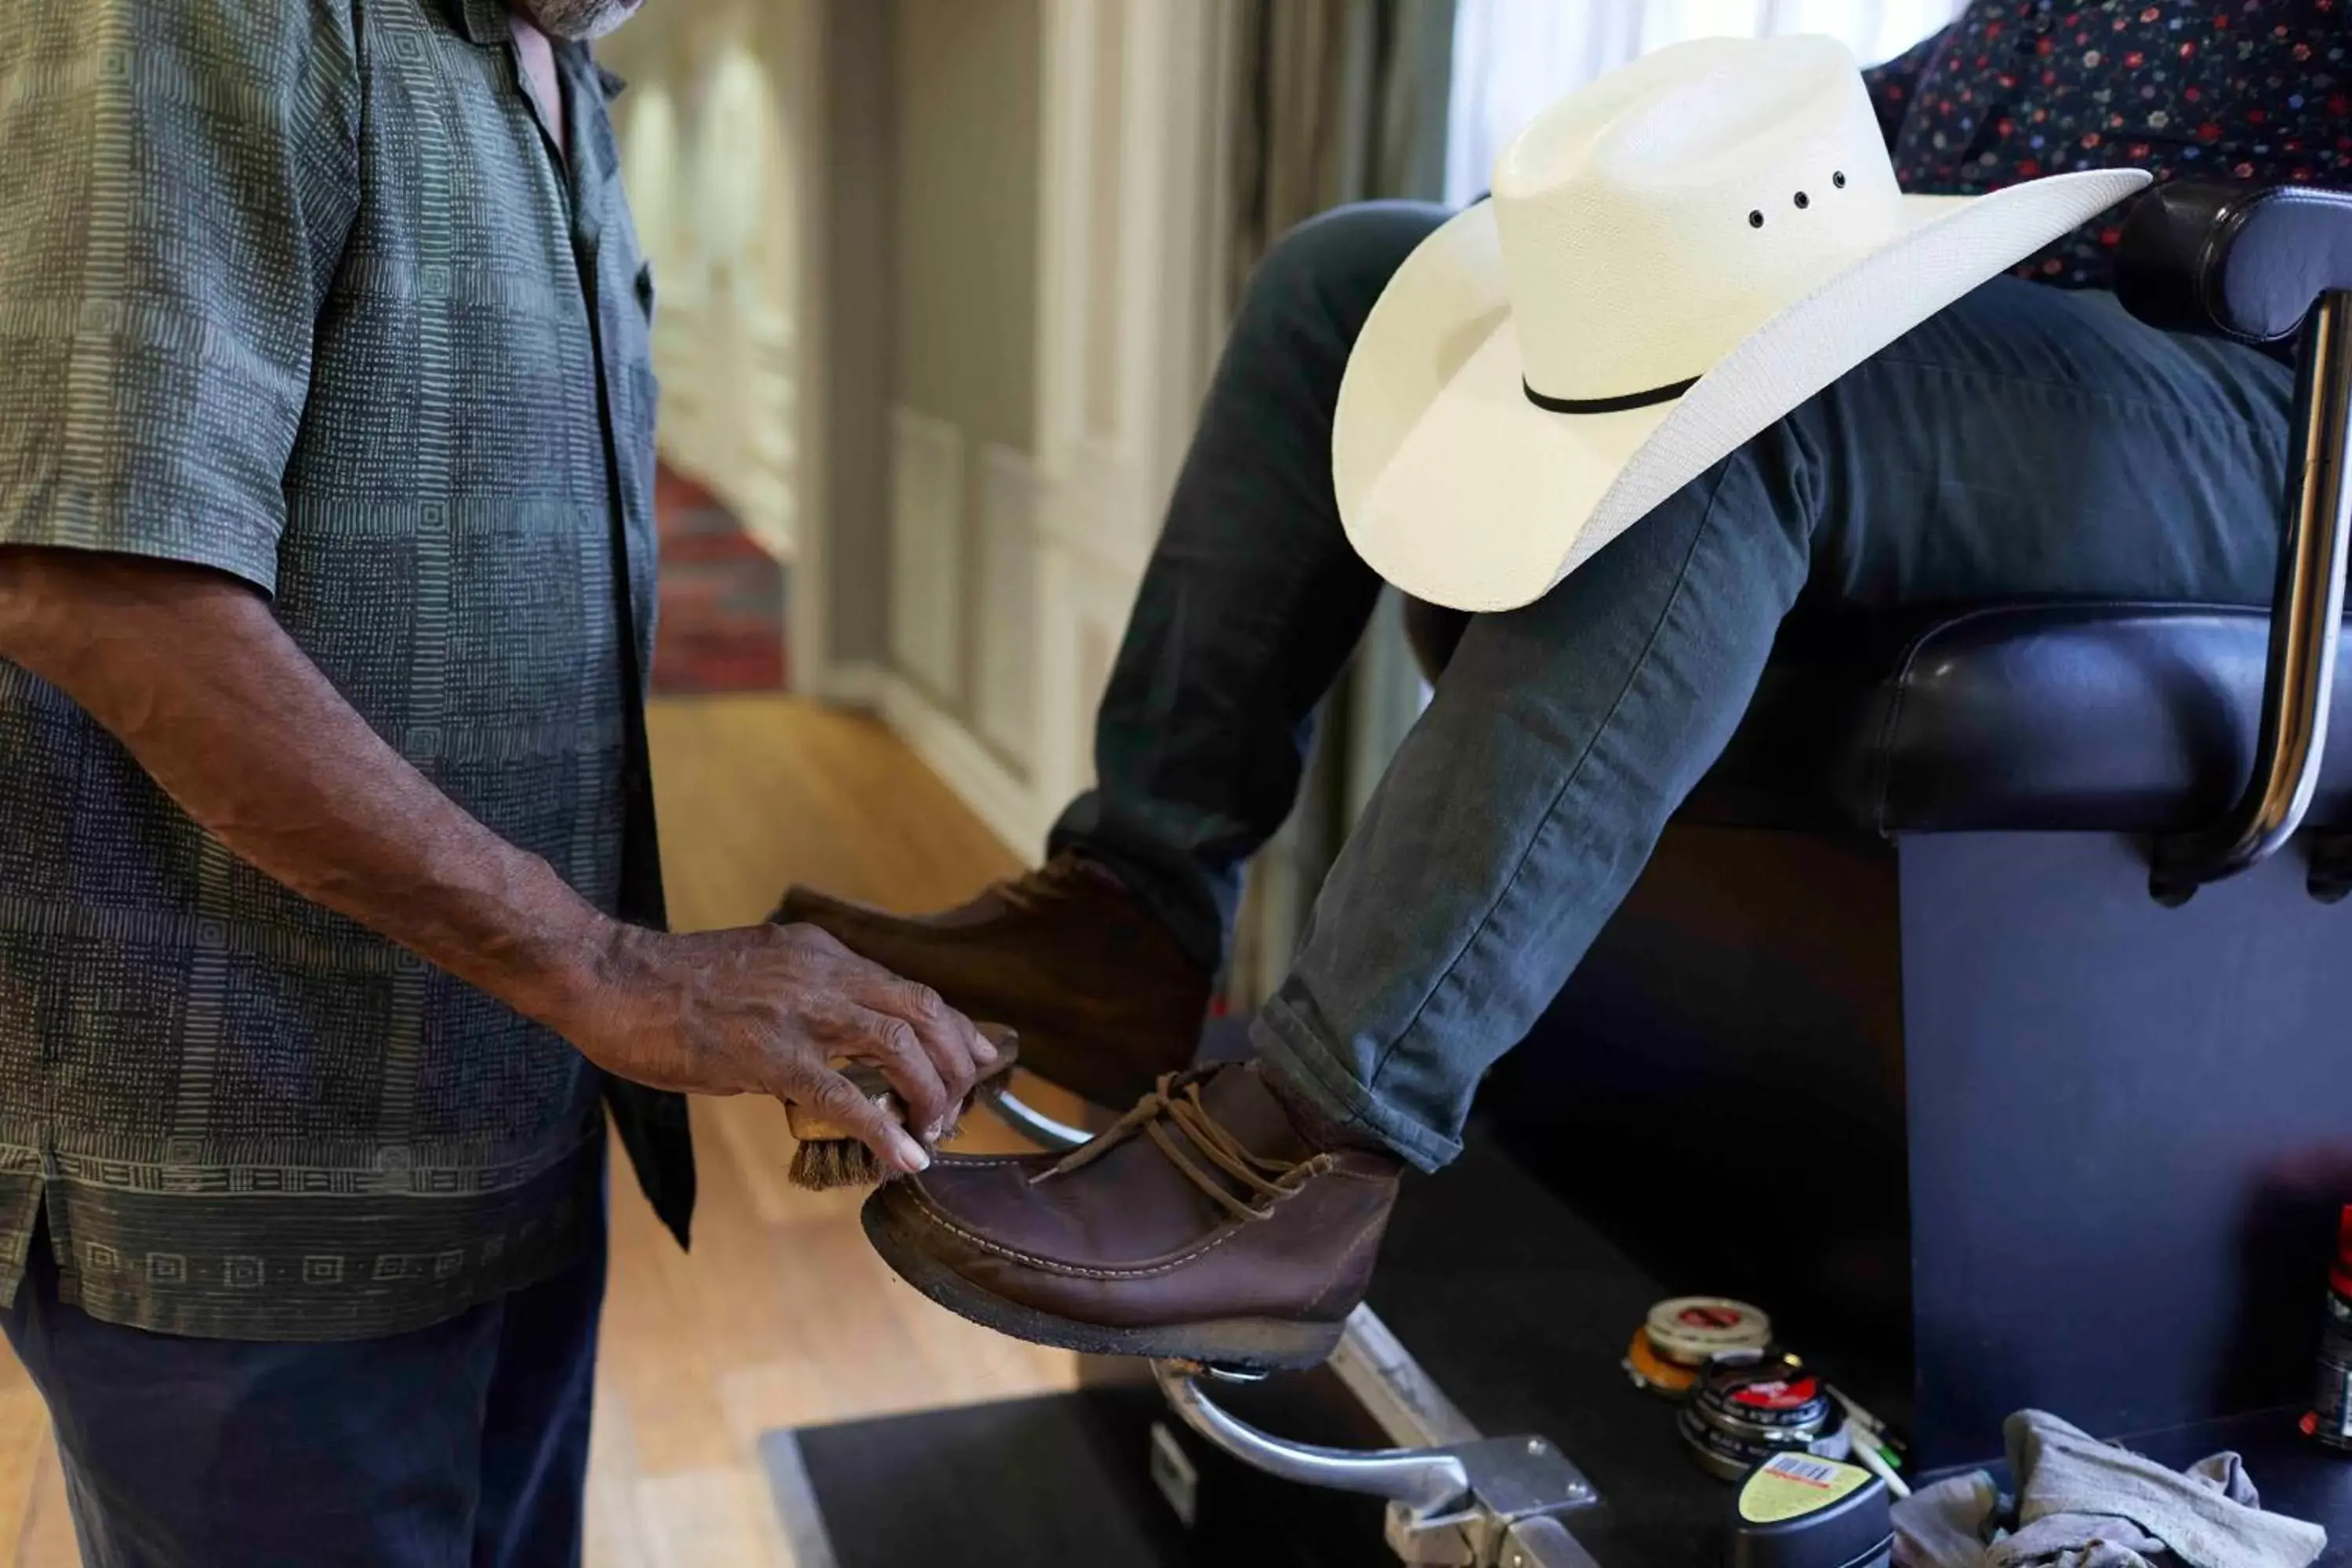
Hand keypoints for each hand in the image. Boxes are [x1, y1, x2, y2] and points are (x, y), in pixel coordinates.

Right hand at [555, 920, 998, 1173]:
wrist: (611, 979)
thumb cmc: (672, 987)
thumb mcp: (758, 977)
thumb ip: (803, 1006)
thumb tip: (833, 1056)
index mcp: (820, 955)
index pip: (910, 989)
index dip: (952, 1029)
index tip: (974, 1059)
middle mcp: (823, 974)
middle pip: (922, 1013)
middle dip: (956, 1064)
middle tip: (959, 1108)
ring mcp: (799, 1012)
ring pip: (900, 1047)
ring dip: (930, 1095)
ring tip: (935, 1133)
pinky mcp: (770, 1055)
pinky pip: (846, 1096)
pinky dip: (885, 1129)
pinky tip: (905, 1158)